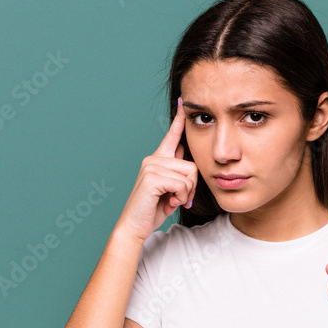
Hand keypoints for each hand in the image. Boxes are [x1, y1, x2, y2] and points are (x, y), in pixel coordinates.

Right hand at [116, 97, 197, 240]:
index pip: (171, 136)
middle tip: (178, 199)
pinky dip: (180, 198)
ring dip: (185, 194)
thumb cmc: (153, 209)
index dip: (179, 120)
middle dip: (191, 187)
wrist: (135, 225)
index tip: (183, 102)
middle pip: (192, 165)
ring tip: (170, 201)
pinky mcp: (152, 177)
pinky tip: (168, 203)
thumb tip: (191, 164)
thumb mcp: (170, 189)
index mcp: (158, 159)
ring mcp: (151, 166)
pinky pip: (182, 184)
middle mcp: (153, 159)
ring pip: (189, 176)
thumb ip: (178, 174)